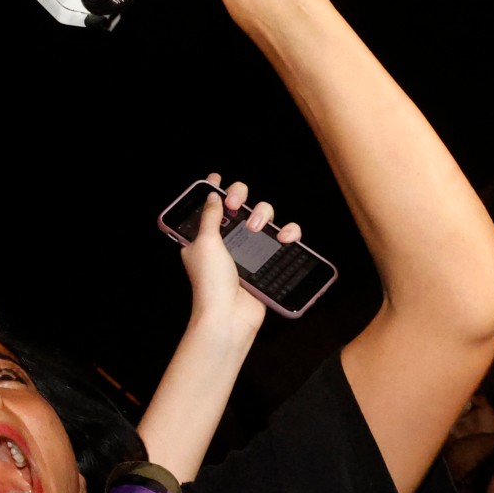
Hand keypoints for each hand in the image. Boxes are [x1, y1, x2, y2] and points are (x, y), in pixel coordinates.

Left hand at [179, 174, 302, 339]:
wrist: (229, 315)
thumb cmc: (210, 281)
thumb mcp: (205, 244)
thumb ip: (210, 217)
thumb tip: (212, 196)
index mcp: (205, 235)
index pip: (210, 205)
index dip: (213, 189)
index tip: (215, 177)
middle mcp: (227, 240)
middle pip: (241, 205)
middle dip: (241, 196)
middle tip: (236, 206)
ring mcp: (248, 249)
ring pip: (265, 217)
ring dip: (264, 213)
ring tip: (255, 228)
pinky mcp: (268, 260)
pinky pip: (283, 239)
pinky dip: (288, 232)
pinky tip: (284, 237)